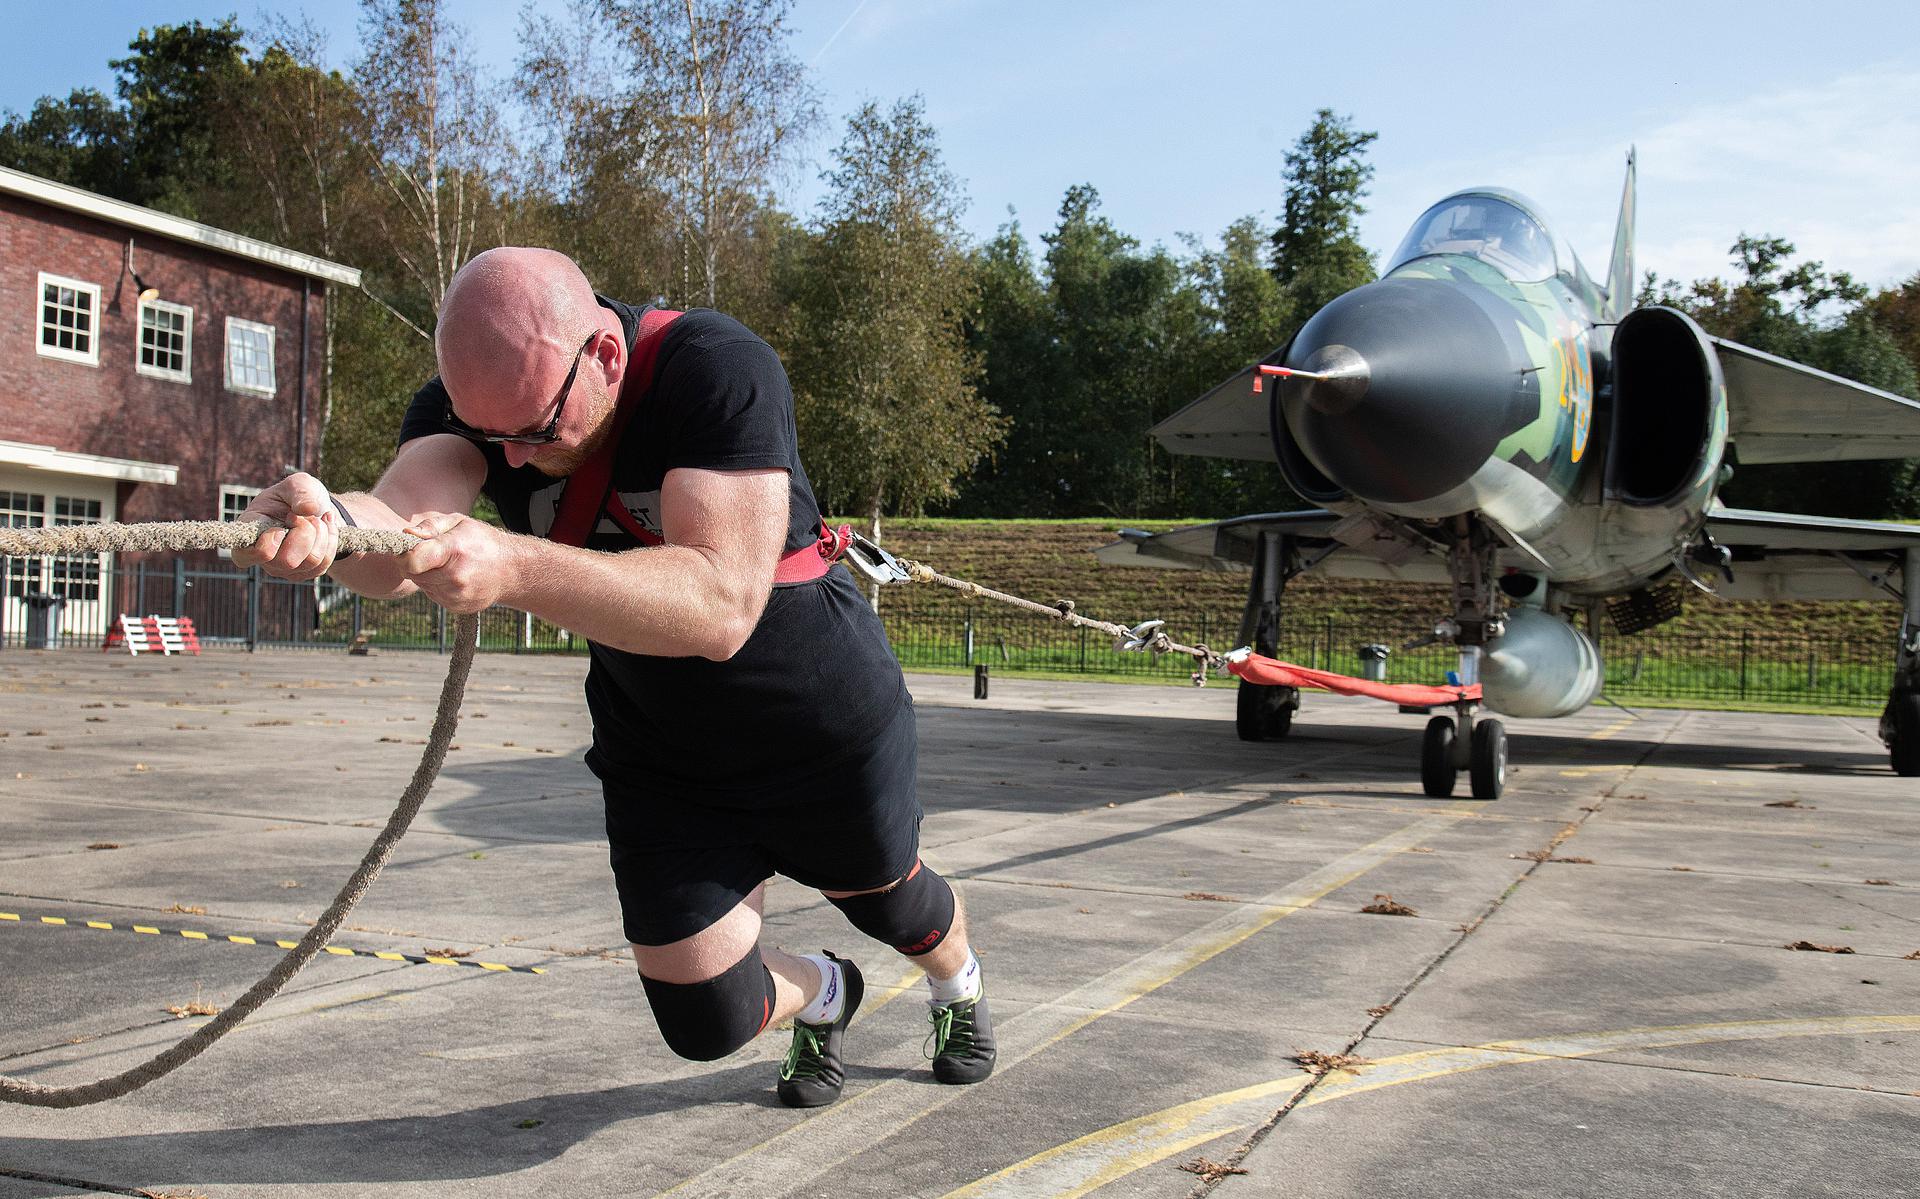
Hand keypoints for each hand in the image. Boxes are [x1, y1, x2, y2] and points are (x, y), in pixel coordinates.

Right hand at [232, 473, 342, 580]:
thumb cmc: (300, 496)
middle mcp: (261, 555)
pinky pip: (322, 565)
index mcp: (250, 530)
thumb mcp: (299, 484)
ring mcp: (281, 567)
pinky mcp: (302, 573)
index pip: (247, 554)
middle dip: (306, 533)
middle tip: (307, 516)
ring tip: (317, 519)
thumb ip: (300, 492)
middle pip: (287, 561)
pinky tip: (326, 528)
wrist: (317, 510)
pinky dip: (331, 542)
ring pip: (309, 562)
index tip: (289, 517)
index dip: (272, 540)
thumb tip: (308, 510)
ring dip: (322, 535)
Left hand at [398, 512, 514, 613]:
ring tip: (447, 564)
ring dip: (426, 574)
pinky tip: (454, 577)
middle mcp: (455, 577)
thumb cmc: (482, 542)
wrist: (512, 571)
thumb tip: (406, 535)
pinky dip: (436, 586)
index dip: (403, 554)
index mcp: (454, 551)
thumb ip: (430, 526)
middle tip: (433, 553)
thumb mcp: (459, 523)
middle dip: (415, 562)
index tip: (408, 548)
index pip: (411, 560)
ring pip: (421, 585)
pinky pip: (432, 594)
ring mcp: (456, 595)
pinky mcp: (456, 607)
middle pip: (412, 573)